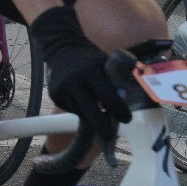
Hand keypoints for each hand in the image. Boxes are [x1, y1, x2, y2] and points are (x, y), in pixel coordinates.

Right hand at [31, 7, 130, 146]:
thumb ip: (117, 78)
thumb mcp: (105, 62)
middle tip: (110, 137)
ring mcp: (62, 89)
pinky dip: (80, 109)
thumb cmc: (90, 58)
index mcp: (90, 72)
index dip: (119, 110)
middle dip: (103, 128)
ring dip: (92, 116)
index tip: (127, 119)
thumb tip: (132, 99)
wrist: (60, 48)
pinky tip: (81, 99)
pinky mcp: (54, 95)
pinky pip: (71, 109)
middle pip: (91, 113)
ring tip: (97, 110)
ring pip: (81, 113)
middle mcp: (74, 82)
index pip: (108, 96)